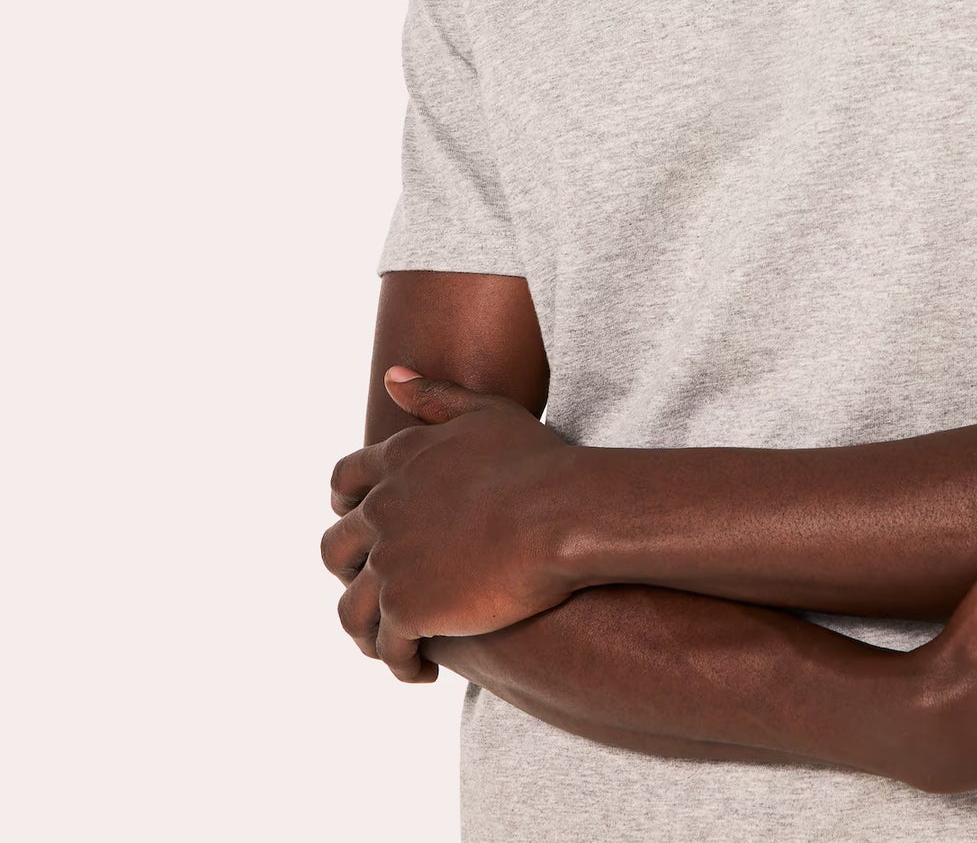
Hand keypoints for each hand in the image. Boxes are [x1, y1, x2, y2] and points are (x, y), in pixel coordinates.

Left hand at [320, 368, 580, 681]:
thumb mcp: (486, 412)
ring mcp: (389, 562)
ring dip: (367, 632)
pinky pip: (387, 648)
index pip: (344, 483)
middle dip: (350, 572)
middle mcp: (381, 511)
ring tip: (394, 647)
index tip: (363, 525)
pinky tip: (422, 674)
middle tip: (379, 591)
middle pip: (336, 550)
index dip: (347, 506)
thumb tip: (391, 376)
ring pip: (352, 610)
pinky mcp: (407, 608)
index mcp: (397, 461)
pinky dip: (398, 664)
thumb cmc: (538, 462)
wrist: (564, 514)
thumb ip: (435, 396)